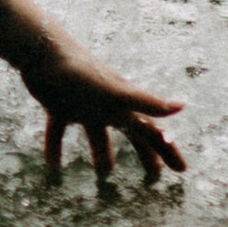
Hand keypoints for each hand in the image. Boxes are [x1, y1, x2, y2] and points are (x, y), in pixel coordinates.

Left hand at [0, 0, 185, 186]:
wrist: (44, 50)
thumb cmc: (81, 72)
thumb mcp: (115, 92)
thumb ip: (146, 101)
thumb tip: (183, 106)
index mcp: (123, 106)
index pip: (152, 132)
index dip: (168, 151)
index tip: (182, 170)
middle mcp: (107, 106)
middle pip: (132, 134)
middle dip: (146, 154)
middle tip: (155, 176)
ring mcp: (83, 106)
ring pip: (97, 136)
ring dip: (102, 154)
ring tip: (105, 174)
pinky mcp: (58, 106)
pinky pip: (58, 132)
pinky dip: (56, 148)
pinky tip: (53, 167)